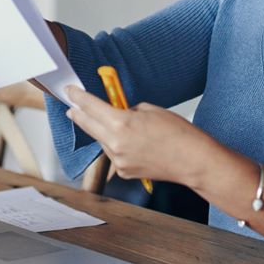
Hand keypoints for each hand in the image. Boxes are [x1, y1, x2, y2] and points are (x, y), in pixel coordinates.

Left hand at [64, 86, 215, 184]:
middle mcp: (115, 144)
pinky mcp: (124, 172)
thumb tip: (116, 112)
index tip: (70, 91)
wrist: (193, 161)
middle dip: (78, 114)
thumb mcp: (150, 110)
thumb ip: (128, 109)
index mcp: (121, 123)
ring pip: (102, 140)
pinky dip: (118, 147)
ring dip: (105, 132)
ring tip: (126, 128)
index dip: (77, 97)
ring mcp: (118, 160)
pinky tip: (136, 145)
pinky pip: (114, 154)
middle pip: (87, 125)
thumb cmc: (178, 133)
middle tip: (72, 107)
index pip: (90, 106)